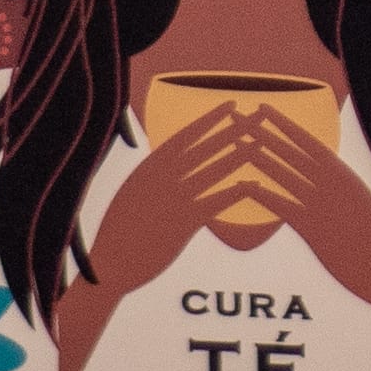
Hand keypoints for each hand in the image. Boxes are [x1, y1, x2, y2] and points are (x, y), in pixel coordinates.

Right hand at [83, 110, 258, 296]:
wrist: (109, 265)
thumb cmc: (119, 232)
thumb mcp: (131, 193)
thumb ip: (152, 177)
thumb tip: (166, 163)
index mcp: (149, 167)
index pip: (186, 135)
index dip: (211, 119)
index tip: (231, 105)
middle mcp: (163, 178)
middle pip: (207, 147)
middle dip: (235, 128)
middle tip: (259, 114)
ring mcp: (175, 199)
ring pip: (215, 170)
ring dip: (240, 155)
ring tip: (261, 142)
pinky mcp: (184, 223)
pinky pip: (216, 202)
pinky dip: (236, 192)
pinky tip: (253, 185)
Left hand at [204, 112, 370, 370]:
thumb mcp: (361, 212)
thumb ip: (341, 194)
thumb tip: (326, 182)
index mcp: (347, 179)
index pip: (312, 145)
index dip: (286, 127)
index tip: (266, 111)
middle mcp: (335, 187)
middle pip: (294, 153)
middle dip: (268, 132)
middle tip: (244, 114)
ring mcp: (325, 207)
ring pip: (286, 175)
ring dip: (261, 157)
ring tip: (239, 142)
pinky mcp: (315, 231)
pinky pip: (284, 207)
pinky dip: (264, 195)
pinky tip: (245, 186)